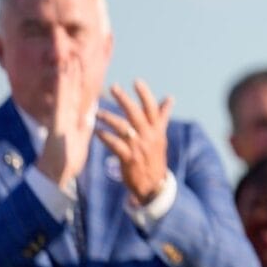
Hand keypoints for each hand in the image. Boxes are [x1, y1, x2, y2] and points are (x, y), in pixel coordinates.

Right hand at [36, 59, 92, 186]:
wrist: (59, 171)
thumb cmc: (69, 153)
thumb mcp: (82, 131)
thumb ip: (85, 118)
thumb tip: (91, 107)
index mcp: (73, 113)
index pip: (78, 89)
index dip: (79, 73)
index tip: (82, 56)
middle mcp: (65, 111)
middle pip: (69, 85)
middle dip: (70, 68)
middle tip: (72, 48)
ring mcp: (59, 115)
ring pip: (62, 89)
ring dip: (64, 73)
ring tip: (66, 55)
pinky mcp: (56, 121)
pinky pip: (60, 101)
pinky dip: (61, 88)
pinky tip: (62, 76)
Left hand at [96, 80, 172, 203]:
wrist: (154, 184)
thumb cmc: (155, 156)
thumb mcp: (161, 136)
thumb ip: (162, 116)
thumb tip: (169, 98)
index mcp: (157, 129)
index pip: (152, 108)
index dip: (145, 94)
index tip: (136, 81)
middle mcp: (149, 136)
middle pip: (135, 113)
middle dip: (124, 99)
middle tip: (113, 87)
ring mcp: (139, 147)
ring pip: (122, 127)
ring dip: (108, 117)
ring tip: (97, 113)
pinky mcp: (128, 158)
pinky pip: (114, 143)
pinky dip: (104, 136)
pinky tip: (97, 132)